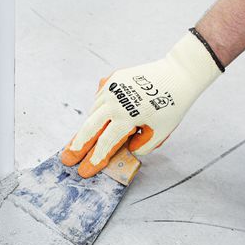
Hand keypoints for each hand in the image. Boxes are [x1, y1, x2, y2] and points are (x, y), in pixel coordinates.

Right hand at [61, 32, 222, 177]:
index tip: (85, 170)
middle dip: (77, 145)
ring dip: (88, 127)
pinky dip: (98, 108)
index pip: (106, 142)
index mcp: (127, 116)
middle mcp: (115, 102)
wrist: (177, 74)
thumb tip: (125, 147)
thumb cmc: (171, 105)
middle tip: (66, 159)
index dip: (95, 158)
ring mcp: (112, 88)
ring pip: (93, 111)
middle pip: (89, 127)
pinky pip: (100, 96)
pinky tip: (99, 118)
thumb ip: (142, 144)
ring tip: (79, 142)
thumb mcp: (161, 132)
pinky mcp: (114, 78)